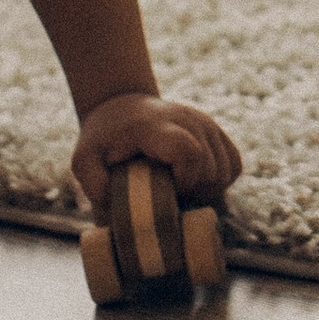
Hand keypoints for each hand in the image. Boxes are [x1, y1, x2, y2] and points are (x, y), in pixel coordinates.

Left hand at [72, 91, 241, 215]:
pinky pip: (234, 164)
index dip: (185, 180)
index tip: (168, 190)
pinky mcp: (215, 130)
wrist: (121, 104)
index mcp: (156, 127)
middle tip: (171, 195)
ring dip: (209, 189)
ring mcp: (205, 122)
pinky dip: (221, 180)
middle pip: (213, 168)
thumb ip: (95, 186)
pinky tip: (196, 182)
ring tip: (181, 189)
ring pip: (228, 169)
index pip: (190, 153)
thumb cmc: (103, 138)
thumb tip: (119, 214)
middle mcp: (188, 120)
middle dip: (196, 193)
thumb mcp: (84, 159)